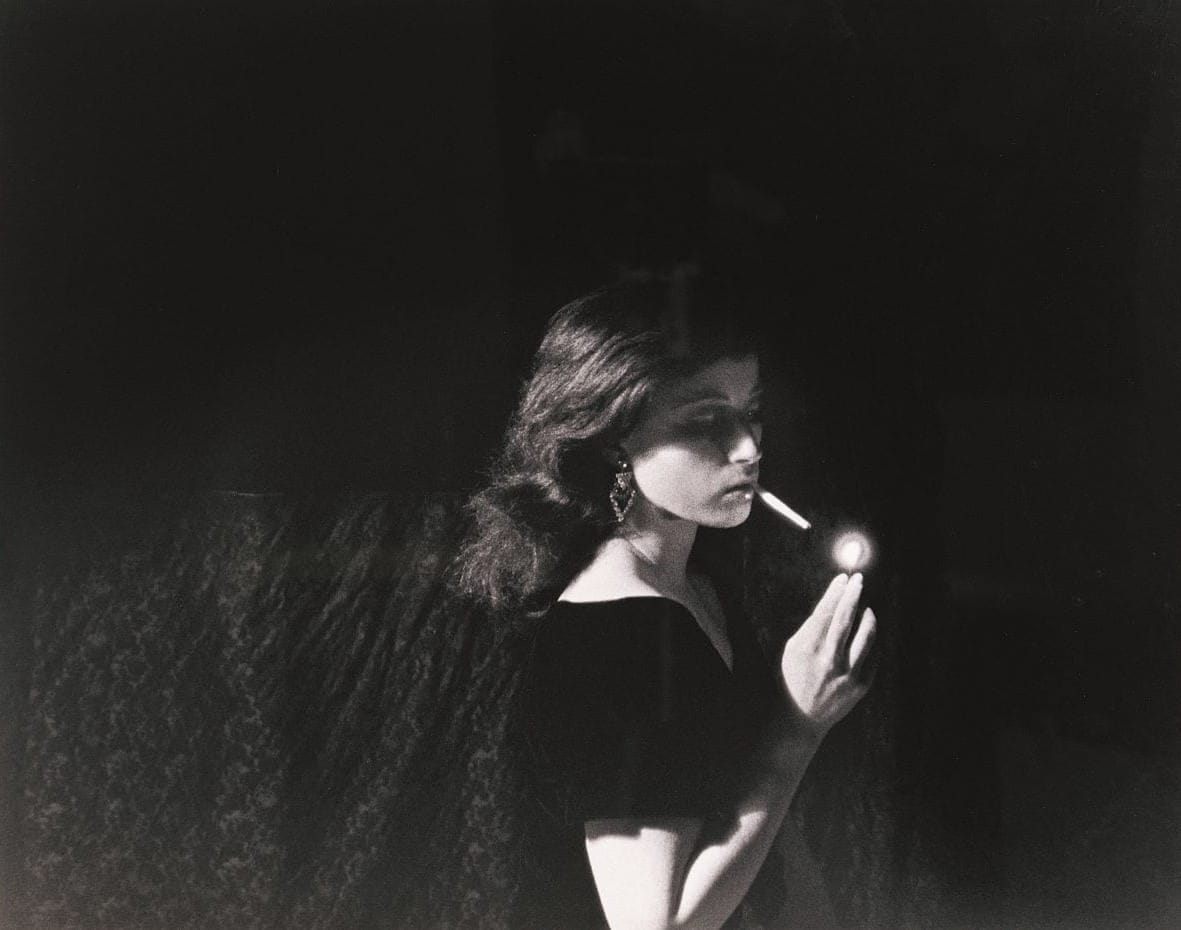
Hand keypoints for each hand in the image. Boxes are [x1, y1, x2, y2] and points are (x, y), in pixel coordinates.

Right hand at [777, 573, 875, 737]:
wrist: (801, 716)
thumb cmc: (794, 676)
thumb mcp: (794, 649)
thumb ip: (813, 627)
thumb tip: (834, 600)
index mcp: (808, 648)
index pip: (826, 611)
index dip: (837, 592)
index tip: (845, 578)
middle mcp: (829, 659)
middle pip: (846, 618)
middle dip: (854, 594)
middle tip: (860, 579)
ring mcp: (848, 673)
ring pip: (866, 634)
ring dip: (868, 616)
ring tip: (867, 608)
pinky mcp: (861, 685)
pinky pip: (873, 655)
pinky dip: (870, 640)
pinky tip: (865, 634)